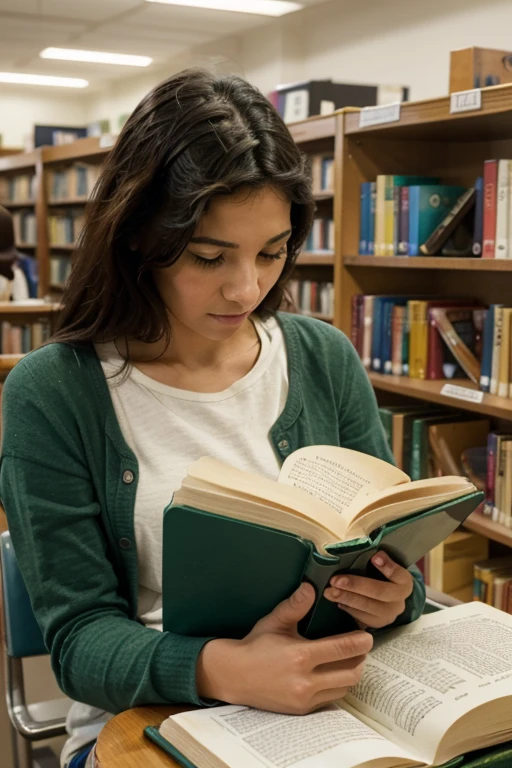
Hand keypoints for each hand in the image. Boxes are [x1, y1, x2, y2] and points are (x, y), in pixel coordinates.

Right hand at [196, 582, 372, 714]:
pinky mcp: (302, 709)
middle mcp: (305, 681)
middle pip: (351, 673)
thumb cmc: (255, 645)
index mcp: (300, 656)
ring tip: (347, 660)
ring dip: (350, 674)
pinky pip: (331, 699)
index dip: (360, 642)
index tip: (367, 636)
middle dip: (360, 659)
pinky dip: (336, 686)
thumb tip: (310, 586)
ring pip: (344, 688)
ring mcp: (304, 698)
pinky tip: (332, 674)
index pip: (342, 649)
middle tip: (360, 648)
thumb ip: (295, 605)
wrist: (234, 675)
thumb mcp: (274, 621)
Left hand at [324, 551, 412, 629]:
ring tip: (329, 592)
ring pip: (368, 607)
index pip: (399, 575)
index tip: (374, 557)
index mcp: (404, 583)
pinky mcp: (376, 625)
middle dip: (356, 585)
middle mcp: (399, 602)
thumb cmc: (381, 577)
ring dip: (346, 598)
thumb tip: (367, 551)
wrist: (387, 602)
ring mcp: (388, 616)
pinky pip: (361, 619)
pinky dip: (347, 608)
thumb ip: (377, 561)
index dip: (388, 567)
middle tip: (335, 580)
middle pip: (379, 592)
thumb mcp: (383, 568)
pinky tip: (336, 601)